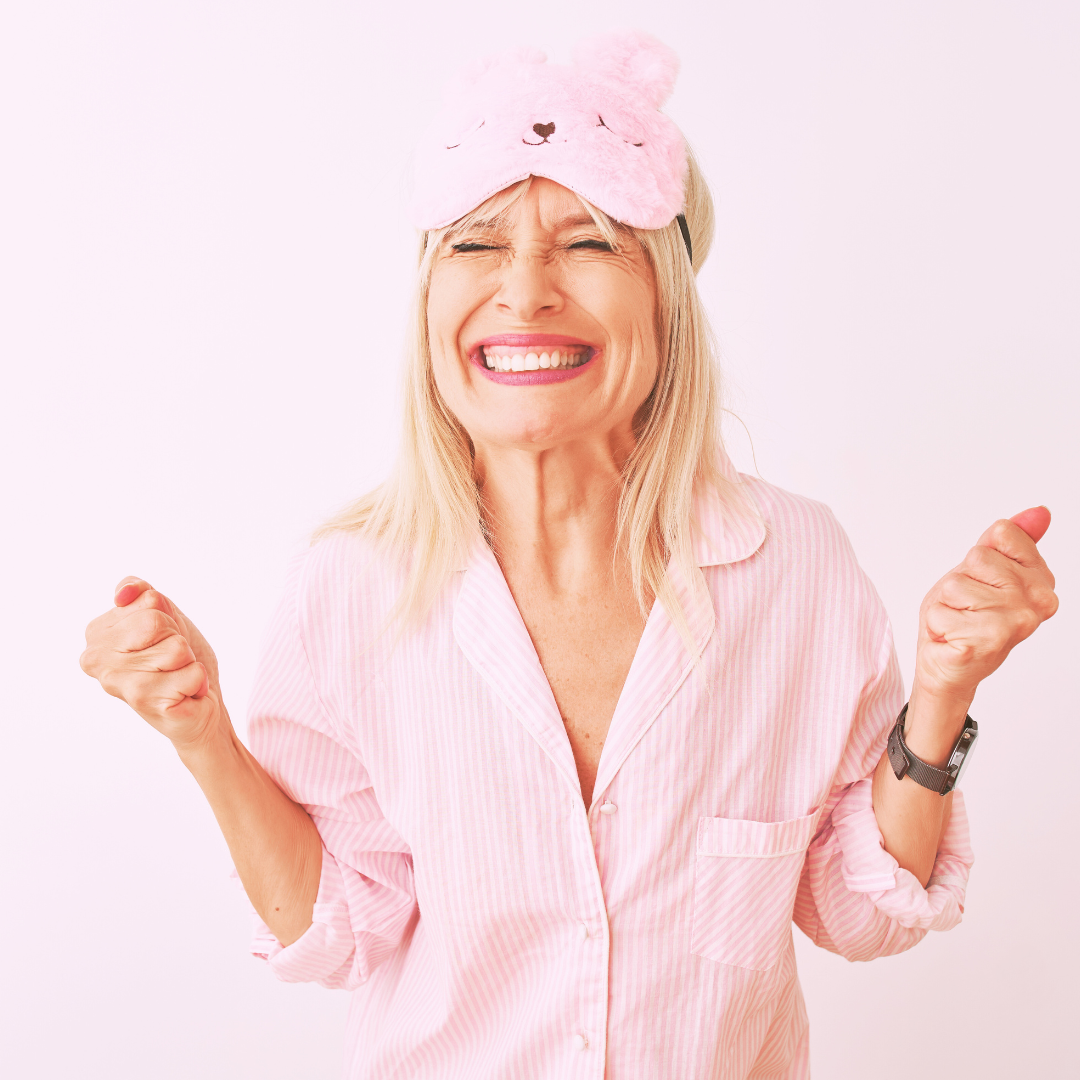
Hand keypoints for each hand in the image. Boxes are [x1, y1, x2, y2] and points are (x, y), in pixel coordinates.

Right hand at [80, 578, 227, 752]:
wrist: (200, 703)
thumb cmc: (178, 660)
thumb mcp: (163, 614)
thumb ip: (141, 592)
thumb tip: (123, 594)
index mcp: (97, 633)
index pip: (148, 600)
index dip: (168, 619)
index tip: (160, 640)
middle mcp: (97, 660)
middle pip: (157, 622)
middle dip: (177, 639)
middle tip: (172, 661)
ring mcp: (119, 684)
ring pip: (176, 648)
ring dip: (188, 662)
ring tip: (176, 677)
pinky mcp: (146, 704)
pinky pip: (192, 674)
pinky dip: (198, 681)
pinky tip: (184, 694)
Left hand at [913, 506, 1058, 717]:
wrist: (947, 666)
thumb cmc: (963, 618)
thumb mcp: (981, 571)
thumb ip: (1009, 541)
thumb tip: (1040, 512)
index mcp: (1042, 580)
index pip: (1002, 533)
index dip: (978, 558)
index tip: (982, 583)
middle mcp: (1039, 601)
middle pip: (978, 557)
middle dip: (960, 582)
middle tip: (966, 608)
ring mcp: (1016, 622)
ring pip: (956, 584)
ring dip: (946, 604)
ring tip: (959, 622)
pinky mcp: (989, 641)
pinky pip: (941, 612)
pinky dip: (937, 624)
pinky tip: (952, 639)